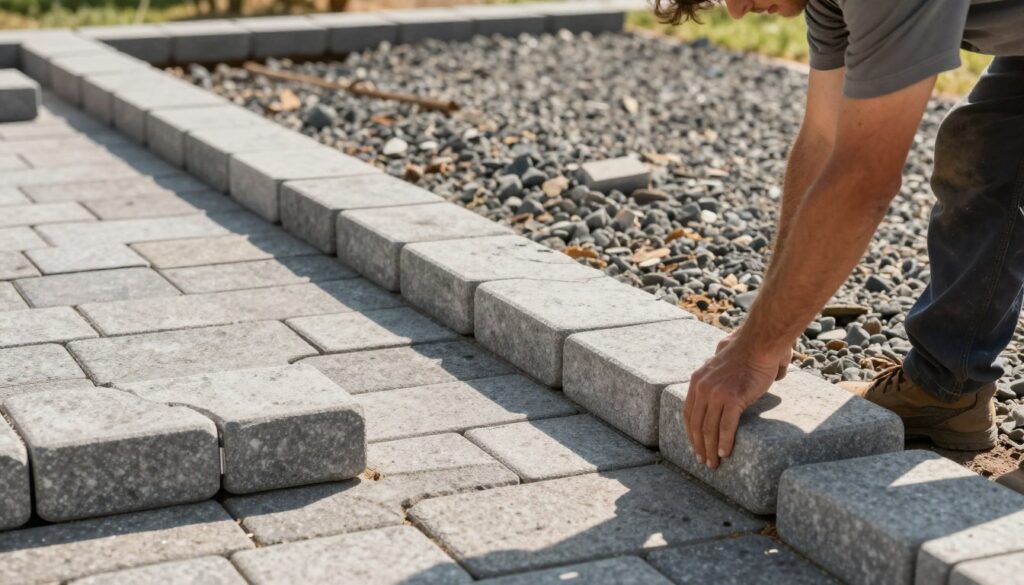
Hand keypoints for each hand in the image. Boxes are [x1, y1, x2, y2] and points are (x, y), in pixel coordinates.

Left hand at [684, 335, 789, 469]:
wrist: (760, 343)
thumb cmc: (746, 350)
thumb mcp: (719, 360)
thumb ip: (716, 372)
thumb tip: (723, 376)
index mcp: (697, 380)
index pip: (688, 412)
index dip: (691, 431)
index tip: (695, 445)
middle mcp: (703, 388)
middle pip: (696, 424)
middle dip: (698, 445)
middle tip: (703, 461)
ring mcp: (717, 394)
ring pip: (709, 429)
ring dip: (710, 449)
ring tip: (714, 464)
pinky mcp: (733, 399)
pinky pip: (726, 427)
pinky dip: (724, 443)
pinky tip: (725, 454)